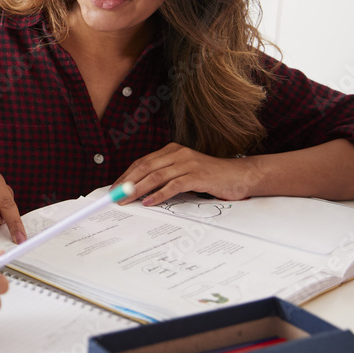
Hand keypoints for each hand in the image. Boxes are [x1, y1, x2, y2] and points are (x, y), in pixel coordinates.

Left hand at [116, 143, 255, 205]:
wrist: (239, 176)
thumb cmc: (209, 177)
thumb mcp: (184, 172)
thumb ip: (165, 176)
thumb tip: (140, 190)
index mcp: (172, 150)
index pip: (143, 161)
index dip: (126, 175)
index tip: (114, 188)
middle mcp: (178, 153)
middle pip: (146, 167)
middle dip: (128, 182)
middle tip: (115, 196)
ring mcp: (188, 163)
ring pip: (157, 175)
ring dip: (139, 189)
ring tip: (126, 199)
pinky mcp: (198, 175)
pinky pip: (174, 185)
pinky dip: (159, 194)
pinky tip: (149, 202)